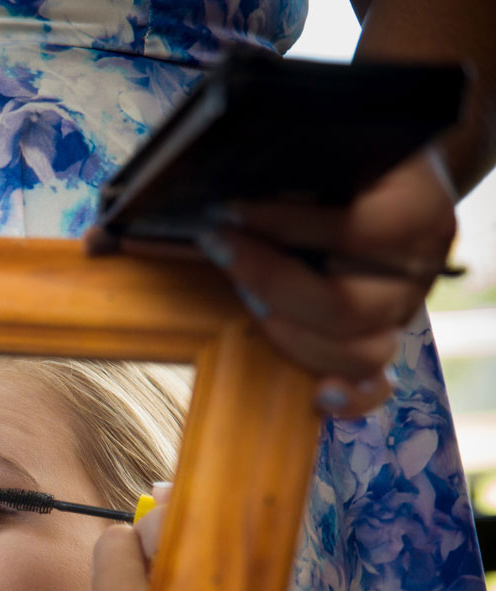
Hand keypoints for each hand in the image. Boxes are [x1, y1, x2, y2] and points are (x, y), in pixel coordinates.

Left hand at [196, 149, 457, 416]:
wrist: (387, 172)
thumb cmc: (345, 159)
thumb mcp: (329, 146)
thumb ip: (290, 165)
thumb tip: (217, 197)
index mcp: (417, 210)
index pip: (358, 232)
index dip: (285, 226)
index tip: (224, 214)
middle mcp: (420, 266)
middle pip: (348, 306)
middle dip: (272, 283)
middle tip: (224, 252)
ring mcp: (404, 308)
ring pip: (359, 353)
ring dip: (291, 335)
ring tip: (249, 300)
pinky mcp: (383, 338)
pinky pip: (374, 385)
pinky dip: (347, 397)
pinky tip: (315, 395)